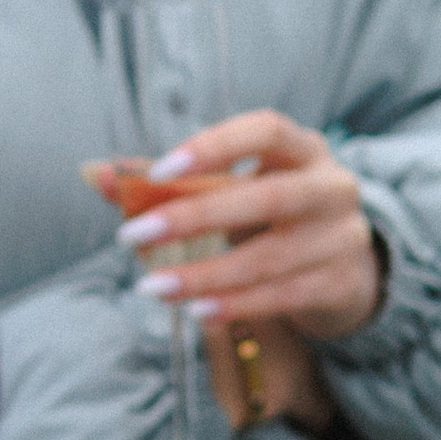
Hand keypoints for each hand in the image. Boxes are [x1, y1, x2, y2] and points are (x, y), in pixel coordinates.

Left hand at [87, 110, 379, 423]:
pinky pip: (282, 296)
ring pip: (269, 257)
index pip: (266, 129)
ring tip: (152, 287)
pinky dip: (236, 305)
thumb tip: (93, 172)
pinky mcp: (341, 283)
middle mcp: (332, 186)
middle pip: (266, 197)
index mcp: (302, 149)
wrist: (347, 268)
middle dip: (193, 218)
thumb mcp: (230, 190)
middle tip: (130, 237)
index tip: (158, 171)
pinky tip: (195, 310)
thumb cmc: (270, 216)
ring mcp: (342, 236)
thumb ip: (166, 182)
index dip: (213, 146)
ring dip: (204, 275)